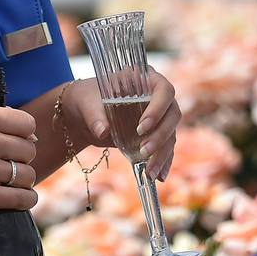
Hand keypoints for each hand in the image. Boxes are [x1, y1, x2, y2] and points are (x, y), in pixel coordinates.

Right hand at [0, 106, 38, 223]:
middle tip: (1, 167)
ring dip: (20, 182)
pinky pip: (24, 198)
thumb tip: (33, 136)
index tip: (8, 146)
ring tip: (1, 183)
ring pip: (28, 176)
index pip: (27, 124)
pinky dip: (24, 200)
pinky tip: (12, 199)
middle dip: (20, 161)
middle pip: (30, 150)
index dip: (22, 137)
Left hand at [62, 69, 180, 180]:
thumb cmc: (87, 100)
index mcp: (144, 78)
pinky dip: (163, 162)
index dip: (157, 109)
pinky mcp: (154, 134)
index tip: (141, 128)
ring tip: (150, 173)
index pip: (163, 90)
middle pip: (172, 115)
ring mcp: (159, 116)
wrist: (84, 114)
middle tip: (144, 151)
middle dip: (161, 136)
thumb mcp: (87, 104)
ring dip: (162, 154)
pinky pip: (166, 148)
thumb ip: (95, 115)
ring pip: (171, 134)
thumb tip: (102, 130)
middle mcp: (156, 96)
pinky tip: (159, 176)